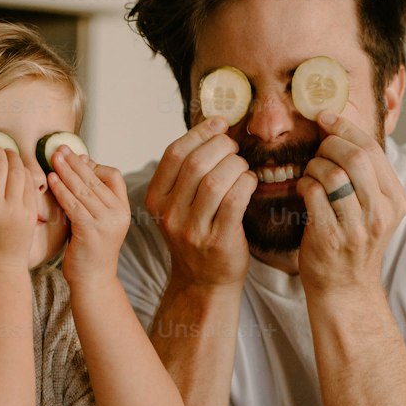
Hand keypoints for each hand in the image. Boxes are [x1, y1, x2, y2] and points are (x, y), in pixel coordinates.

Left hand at [47, 148, 130, 288]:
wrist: (93, 281)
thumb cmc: (89, 250)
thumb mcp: (97, 220)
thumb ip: (91, 198)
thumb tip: (78, 168)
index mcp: (123, 209)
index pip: (114, 175)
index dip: (94, 165)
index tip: (77, 158)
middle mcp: (118, 214)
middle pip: (95, 179)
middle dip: (75, 162)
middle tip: (59, 149)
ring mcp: (106, 223)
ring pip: (83, 189)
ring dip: (66, 172)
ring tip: (52, 159)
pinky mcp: (91, 231)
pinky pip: (74, 204)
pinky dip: (61, 190)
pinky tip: (51, 180)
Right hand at [145, 116, 256, 289]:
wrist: (203, 281)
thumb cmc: (197, 235)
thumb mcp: (179, 204)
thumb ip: (187, 172)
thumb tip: (214, 126)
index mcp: (156, 200)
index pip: (174, 154)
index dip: (200, 133)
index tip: (220, 124)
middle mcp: (169, 215)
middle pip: (196, 164)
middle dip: (222, 147)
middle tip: (234, 149)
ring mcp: (192, 230)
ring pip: (215, 180)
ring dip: (235, 165)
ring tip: (241, 167)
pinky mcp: (218, 241)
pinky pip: (235, 200)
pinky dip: (246, 184)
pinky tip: (249, 183)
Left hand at [295, 113, 405, 295]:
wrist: (345, 290)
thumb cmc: (354, 243)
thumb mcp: (374, 210)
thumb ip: (366, 177)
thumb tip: (339, 130)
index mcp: (395, 200)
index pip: (372, 150)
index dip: (345, 128)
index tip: (325, 117)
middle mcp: (380, 213)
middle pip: (354, 158)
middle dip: (329, 145)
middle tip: (318, 150)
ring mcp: (356, 227)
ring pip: (332, 174)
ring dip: (314, 166)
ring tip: (311, 174)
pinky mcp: (330, 238)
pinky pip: (313, 194)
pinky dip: (304, 185)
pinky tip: (303, 190)